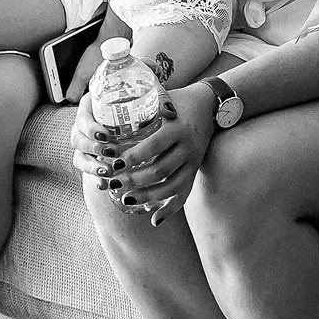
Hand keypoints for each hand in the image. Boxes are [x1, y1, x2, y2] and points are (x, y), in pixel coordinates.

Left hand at [71, 82, 214, 225]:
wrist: (209, 105)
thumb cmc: (177, 100)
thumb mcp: (161, 98)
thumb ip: (140, 107)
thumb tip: (109, 116)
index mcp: (177, 128)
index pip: (154, 146)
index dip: (133, 158)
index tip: (114, 164)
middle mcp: (187, 146)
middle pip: (160, 170)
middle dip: (134, 180)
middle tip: (113, 183)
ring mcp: (193, 160)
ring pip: (171, 186)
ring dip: (148, 196)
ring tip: (125, 198)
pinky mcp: (195, 170)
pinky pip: (184, 194)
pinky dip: (169, 209)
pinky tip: (154, 220)